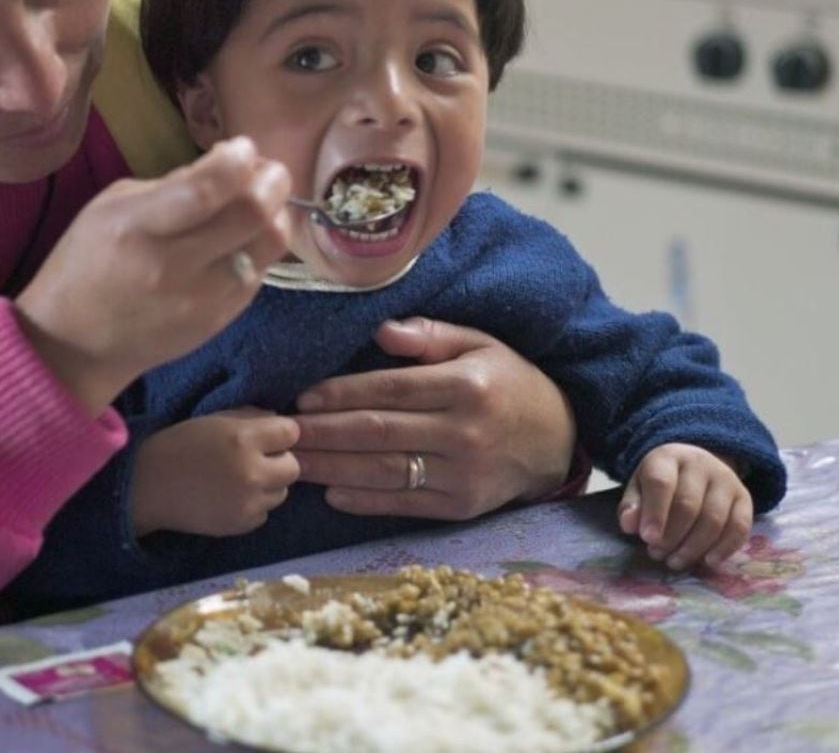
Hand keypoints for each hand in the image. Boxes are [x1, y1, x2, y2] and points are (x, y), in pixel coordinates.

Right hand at [15, 137, 290, 412]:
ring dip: (276, 214)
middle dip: (272, 180)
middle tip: (265, 170)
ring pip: (269, 246)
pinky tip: (245, 237)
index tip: (241, 147)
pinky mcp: (220, 321)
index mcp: (138, 228)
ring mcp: (202, 299)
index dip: (238, 160)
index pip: (206, 190)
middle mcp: (175, 266)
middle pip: (252, 215)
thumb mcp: (113, 206)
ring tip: (263, 202)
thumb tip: (227, 165)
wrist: (78, 343)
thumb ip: (172, 184)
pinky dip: (261, 247)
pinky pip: (260, 273)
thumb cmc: (88, 261)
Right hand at [132, 409, 301, 537]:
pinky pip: (265, 513)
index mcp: (243, 439)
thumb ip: (252, 416)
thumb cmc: (180, 445)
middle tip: (255, 460)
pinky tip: (230, 497)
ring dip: (268, 485)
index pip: (291, 433)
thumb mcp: (215, 419)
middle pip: (293, 466)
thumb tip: (281, 420)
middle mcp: (251, 472)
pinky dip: (254, 505)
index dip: (280, 433)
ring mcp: (248, 503)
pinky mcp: (241, 525)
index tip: (267, 436)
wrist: (148, 486)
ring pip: (282, 492)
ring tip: (240, 479)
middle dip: (278, 461)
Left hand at [289, 317, 576, 519]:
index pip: (391, 390)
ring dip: (332, 468)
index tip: (303, 397)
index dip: (342, 394)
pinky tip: (331, 492)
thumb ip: (430, 336)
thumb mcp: (481, 344)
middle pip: (379, 433)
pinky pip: (403, 504)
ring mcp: (463, 474)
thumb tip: (381, 331)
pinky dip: (364, 500)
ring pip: (384, 471)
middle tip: (281, 433)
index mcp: (466, 386)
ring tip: (292, 462)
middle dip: (323, 433)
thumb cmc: (509, 382)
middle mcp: (464, 432)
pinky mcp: (461, 507)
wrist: (558, 440)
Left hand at [618, 443, 752, 571]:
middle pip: (688, 505)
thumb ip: (632, 505)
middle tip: (657, 554)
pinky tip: (708, 561)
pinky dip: (725, 548)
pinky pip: (740, 526)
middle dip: (672, 536)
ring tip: (675, 561)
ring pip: (714, 519)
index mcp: (669, 457)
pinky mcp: (744, 497)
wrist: (695, 466)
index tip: (648, 539)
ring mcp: (726, 480)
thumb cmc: (663, 482)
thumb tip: (630, 525)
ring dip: (694, 547)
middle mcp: (701, 464)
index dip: (655, 514)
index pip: (662, 483)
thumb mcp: (639, 486)